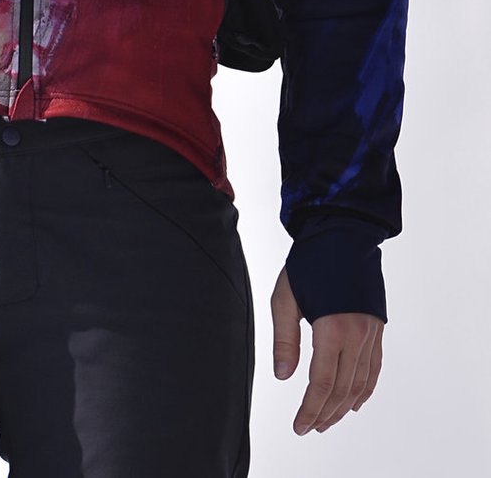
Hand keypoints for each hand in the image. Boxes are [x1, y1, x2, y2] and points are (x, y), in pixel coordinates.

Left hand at [271, 267, 382, 434]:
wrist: (343, 234)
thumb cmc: (310, 262)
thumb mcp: (285, 297)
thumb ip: (284, 338)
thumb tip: (283, 376)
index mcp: (332, 328)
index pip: (321, 383)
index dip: (310, 409)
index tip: (299, 426)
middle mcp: (357, 336)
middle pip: (342, 389)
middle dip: (325, 413)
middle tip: (309, 427)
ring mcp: (371, 334)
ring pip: (360, 384)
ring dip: (343, 407)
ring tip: (326, 420)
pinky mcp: (377, 330)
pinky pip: (374, 370)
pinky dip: (364, 390)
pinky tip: (353, 402)